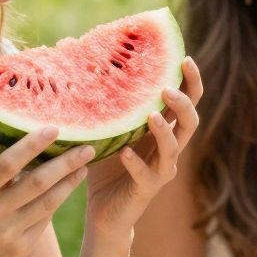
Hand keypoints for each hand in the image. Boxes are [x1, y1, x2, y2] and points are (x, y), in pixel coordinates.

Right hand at [0, 126, 94, 256]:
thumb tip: (17, 140)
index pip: (8, 162)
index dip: (33, 145)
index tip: (54, 129)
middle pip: (37, 182)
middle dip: (66, 163)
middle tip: (87, 147)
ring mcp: (8, 232)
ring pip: (48, 202)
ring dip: (70, 183)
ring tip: (84, 167)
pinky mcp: (20, 249)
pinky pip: (44, 221)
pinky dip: (56, 203)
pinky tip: (66, 190)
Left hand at [84, 58, 202, 240]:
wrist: (104, 212)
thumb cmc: (104, 164)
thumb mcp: (100, 124)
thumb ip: (93, 89)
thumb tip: (66, 44)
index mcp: (162, 128)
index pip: (186, 100)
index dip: (190, 80)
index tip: (184, 58)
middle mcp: (168, 147)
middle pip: (190, 121)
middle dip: (184, 102)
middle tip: (168, 87)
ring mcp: (161, 170)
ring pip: (174, 148)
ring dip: (164, 131)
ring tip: (151, 115)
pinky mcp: (147, 189)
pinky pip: (146, 175)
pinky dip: (136, 163)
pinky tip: (124, 153)